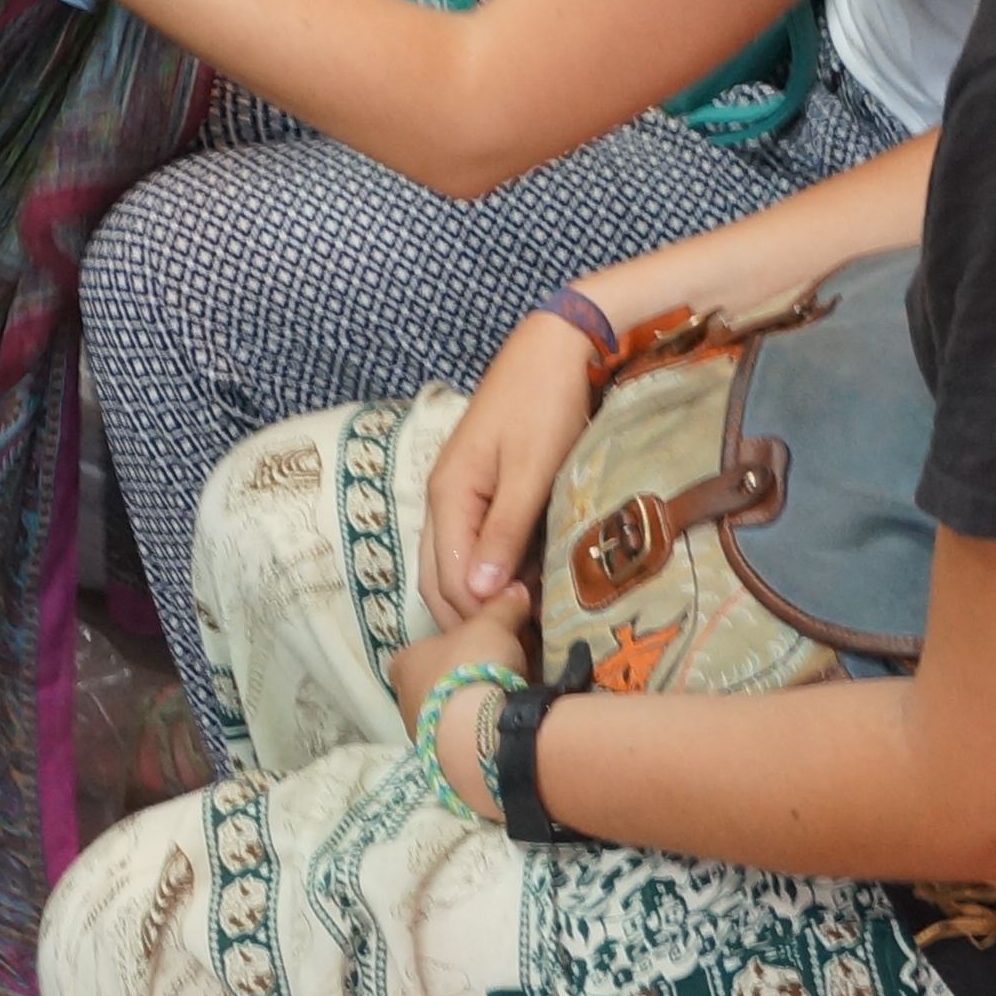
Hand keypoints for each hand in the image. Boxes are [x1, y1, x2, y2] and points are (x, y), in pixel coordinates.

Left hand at [386, 585, 536, 810]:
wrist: (481, 734)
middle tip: (493, 678)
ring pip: (446, 719)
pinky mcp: (441, 765)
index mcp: (404, 664)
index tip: (473, 651)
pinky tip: (502, 732)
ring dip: (469, 714)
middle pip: (433, 686)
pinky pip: (461, 745)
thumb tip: (516, 588)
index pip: (419, 653)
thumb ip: (502, 606)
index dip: (447, 650)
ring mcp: (421, 737)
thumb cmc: (474, 668)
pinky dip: (478, 738)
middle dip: (458, 684)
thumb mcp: (493, 624)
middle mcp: (403, 702)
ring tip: (503, 707)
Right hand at [423, 311, 599, 625]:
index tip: (525, 643)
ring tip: (522, 626)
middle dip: (470, 619)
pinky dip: (489, 571)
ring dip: (478, 597)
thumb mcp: (531, 470)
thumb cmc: (546, 403)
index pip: (449, 580)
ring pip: (452, 562)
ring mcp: (457, 492)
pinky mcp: (479, 487)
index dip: (480, 618)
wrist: (557, 345)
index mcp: (448, 496)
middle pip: (439, 578)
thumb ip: (505, 531)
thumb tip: (479, 593)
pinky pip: (472, 542)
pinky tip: (524, 586)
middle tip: (519, 650)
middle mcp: (442, 498)